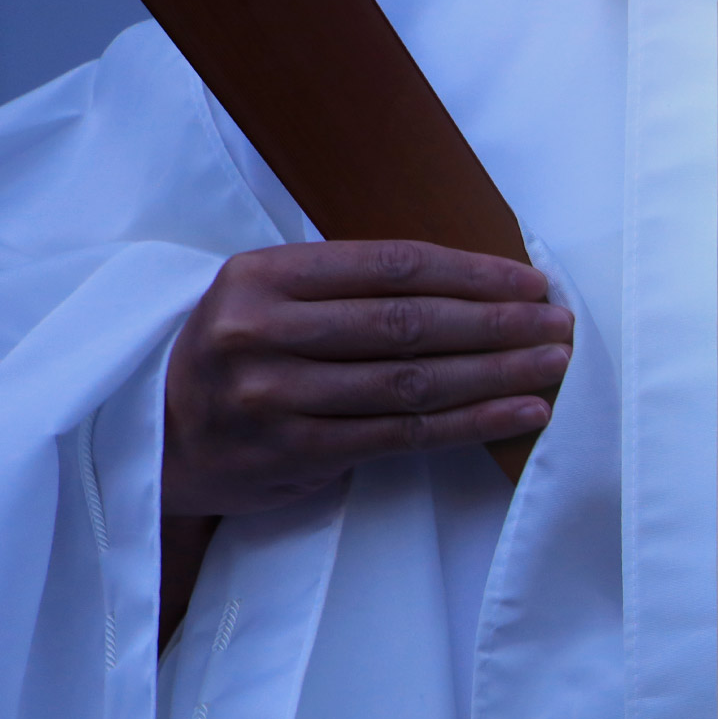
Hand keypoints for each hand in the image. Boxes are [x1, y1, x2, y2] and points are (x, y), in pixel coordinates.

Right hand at [162, 239, 572, 516]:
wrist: (158, 439)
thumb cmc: (237, 358)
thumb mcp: (266, 299)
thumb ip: (346, 288)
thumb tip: (471, 286)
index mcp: (262, 275)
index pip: (391, 266)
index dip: (471, 272)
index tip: (530, 280)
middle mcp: (264, 331)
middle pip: (410, 323)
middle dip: (497, 322)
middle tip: (558, 323)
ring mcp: (277, 396)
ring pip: (413, 381)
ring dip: (497, 373)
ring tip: (552, 364)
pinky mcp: (296, 452)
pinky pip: (404, 434)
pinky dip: (471, 422)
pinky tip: (520, 411)